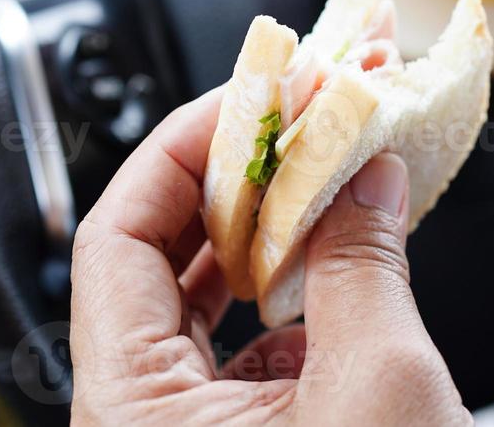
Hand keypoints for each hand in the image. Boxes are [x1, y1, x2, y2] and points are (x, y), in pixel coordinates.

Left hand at [69, 89, 468, 425]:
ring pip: (201, 301)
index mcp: (131, 414)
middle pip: (155, 259)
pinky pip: (243, 345)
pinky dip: (292, 290)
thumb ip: (362, 259)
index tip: (254, 99)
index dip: (182, 149)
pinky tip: (341, 261)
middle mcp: (142, 425)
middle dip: (234, 178)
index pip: (115, 237)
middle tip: (298, 119)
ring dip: (266, 229)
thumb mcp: (378, 385)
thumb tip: (365, 170)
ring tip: (324, 173)